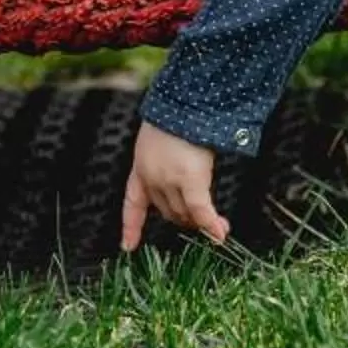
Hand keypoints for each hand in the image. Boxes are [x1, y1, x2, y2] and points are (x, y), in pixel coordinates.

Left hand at [120, 122, 228, 251]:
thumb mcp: (162, 140)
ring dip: (201, 223)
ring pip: (185, 213)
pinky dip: (210, 224)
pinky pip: (201, 211)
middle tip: (205, 222)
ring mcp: (169, 181)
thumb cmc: (179, 114)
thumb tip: (188, 185)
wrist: (186, 101)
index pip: (132, 203)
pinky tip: (220, 235)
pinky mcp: (190, 181)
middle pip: (168, 211)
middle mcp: (152, 177)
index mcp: (140, 167)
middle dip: (186, 219)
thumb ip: (168, 164)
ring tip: (219, 227)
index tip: (127, 246)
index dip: (131, 227)